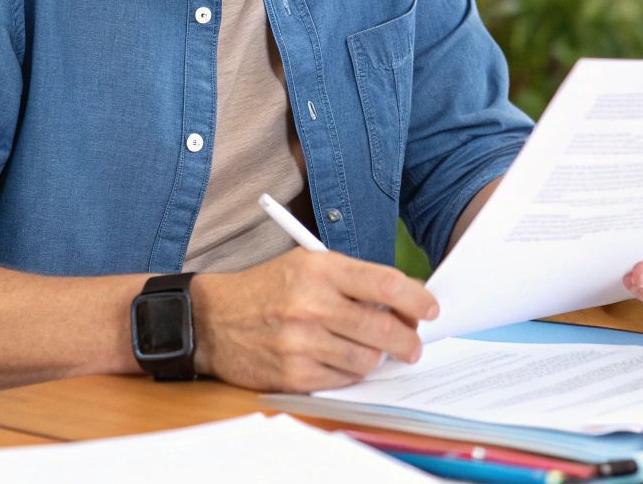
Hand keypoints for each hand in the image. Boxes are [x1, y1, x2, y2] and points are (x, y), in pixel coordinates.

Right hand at [190, 248, 437, 392]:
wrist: (212, 319)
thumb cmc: (268, 289)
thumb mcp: (308, 265)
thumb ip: (353, 280)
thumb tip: (403, 302)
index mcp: (320, 269)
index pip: (386, 285)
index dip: (418, 300)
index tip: (430, 309)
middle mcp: (311, 304)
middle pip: (383, 328)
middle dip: (408, 339)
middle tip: (413, 345)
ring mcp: (301, 341)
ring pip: (367, 358)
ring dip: (377, 357)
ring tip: (373, 351)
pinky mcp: (293, 373)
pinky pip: (343, 378)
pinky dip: (350, 372)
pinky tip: (343, 360)